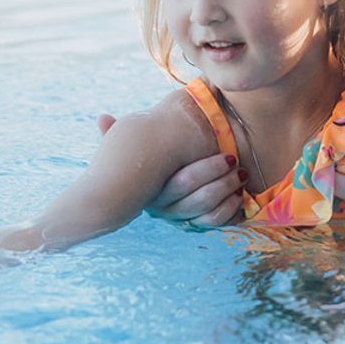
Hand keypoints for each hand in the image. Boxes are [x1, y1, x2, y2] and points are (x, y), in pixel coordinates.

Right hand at [98, 113, 243, 225]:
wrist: (132, 196)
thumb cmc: (138, 163)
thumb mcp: (126, 149)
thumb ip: (114, 134)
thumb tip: (102, 117)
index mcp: (153, 188)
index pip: (184, 181)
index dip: (208, 170)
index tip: (228, 156)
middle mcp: (165, 207)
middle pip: (199, 199)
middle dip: (223, 182)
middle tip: (238, 165)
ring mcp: (178, 218)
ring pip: (207, 212)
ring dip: (228, 195)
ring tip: (242, 178)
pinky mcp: (193, 226)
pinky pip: (213, 224)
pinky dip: (229, 212)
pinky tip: (240, 198)